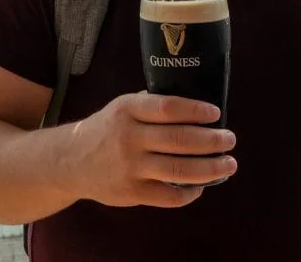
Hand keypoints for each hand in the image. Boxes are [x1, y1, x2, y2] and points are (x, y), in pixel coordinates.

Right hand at [67, 92, 237, 208]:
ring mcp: (130, 167)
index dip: (195, 110)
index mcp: (127, 110)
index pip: (167, 108)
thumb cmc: (106, 130)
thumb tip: (194, 104)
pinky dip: (191, 192)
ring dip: (211, 167)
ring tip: (228, 163)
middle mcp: (129, 137)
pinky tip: (201, 185)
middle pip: (180, 140)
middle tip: (230, 139)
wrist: (70, 161)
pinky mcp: (132, 192)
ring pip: (179, 170)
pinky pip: (170, 196)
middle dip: (212, 140)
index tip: (216, 113)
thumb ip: (151, 104)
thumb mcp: (122, 107)